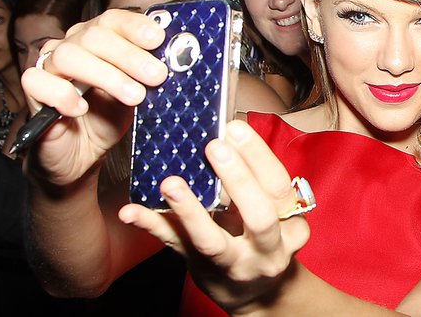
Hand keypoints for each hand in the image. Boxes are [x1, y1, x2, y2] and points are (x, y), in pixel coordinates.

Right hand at [21, 10, 166, 185]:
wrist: (83, 155)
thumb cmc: (111, 116)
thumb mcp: (140, 93)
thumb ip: (151, 75)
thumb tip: (179, 61)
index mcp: (100, 39)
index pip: (114, 20)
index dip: (135, 26)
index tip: (158, 39)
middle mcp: (73, 46)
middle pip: (95, 35)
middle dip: (130, 55)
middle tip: (156, 75)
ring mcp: (50, 67)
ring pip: (69, 56)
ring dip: (106, 75)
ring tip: (134, 96)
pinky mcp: (34, 93)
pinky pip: (37, 81)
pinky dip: (62, 94)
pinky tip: (82, 109)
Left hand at [118, 120, 309, 313]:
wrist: (256, 292)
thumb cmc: (263, 237)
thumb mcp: (273, 210)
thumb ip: (257, 178)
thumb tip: (228, 131)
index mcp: (289, 224)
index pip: (279, 188)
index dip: (258, 157)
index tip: (235, 128)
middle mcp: (267, 249)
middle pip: (259, 216)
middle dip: (238, 179)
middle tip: (214, 146)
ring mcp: (233, 264)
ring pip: (212, 241)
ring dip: (190, 211)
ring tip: (171, 183)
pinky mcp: (200, 269)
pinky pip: (174, 247)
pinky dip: (151, 227)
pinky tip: (130, 211)